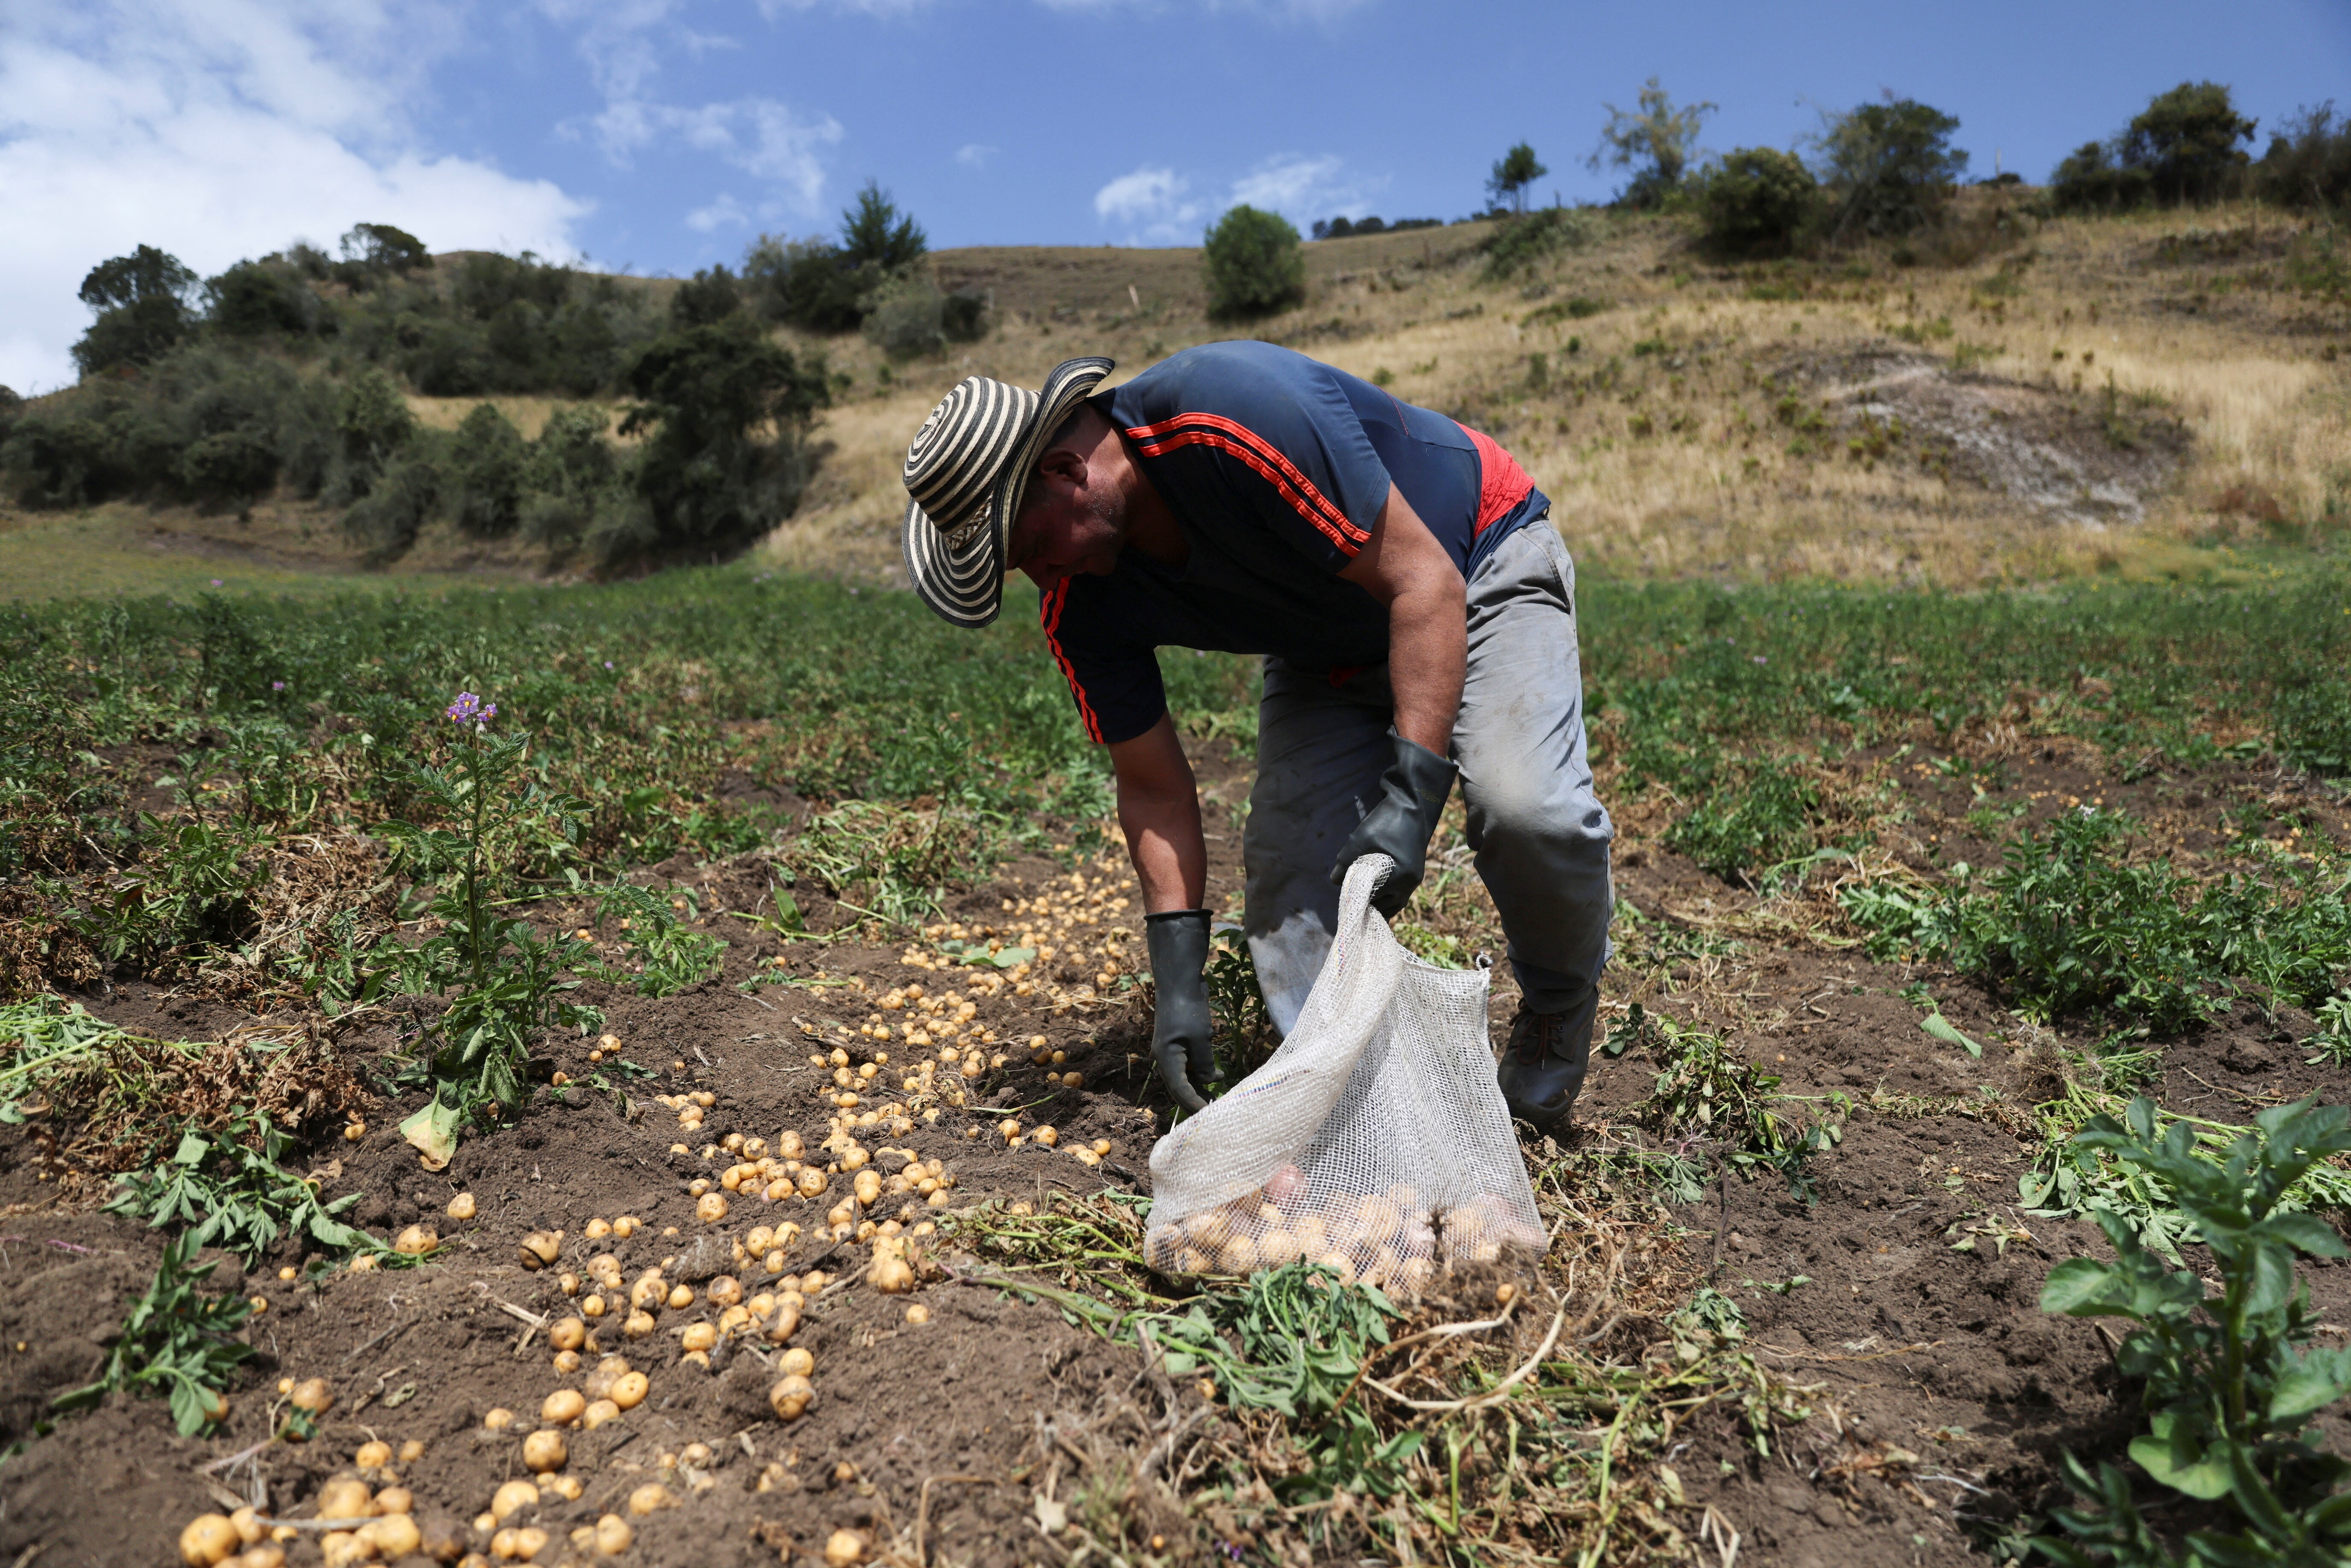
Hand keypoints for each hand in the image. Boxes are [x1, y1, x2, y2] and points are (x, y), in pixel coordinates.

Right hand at [1144, 909, 1217, 1111]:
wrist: (1179, 982)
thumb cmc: (1188, 1009)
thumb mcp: (1201, 1038)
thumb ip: (1205, 1063)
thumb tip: (1211, 1081)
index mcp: (1167, 1059)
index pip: (1180, 1090)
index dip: (1195, 1104)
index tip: (1210, 1115)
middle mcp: (1165, 1058)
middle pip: (1179, 1088)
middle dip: (1195, 1101)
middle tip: (1214, 1112)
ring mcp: (1171, 1050)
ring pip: (1184, 1077)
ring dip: (1199, 1088)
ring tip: (1217, 1098)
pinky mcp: (1178, 1043)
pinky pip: (1188, 1065)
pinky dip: (1201, 1073)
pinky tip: (1217, 1075)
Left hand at [1330, 728, 1456, 917]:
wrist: (1410, 805)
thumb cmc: (1385, 821)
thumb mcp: (1359, 840)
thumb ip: (1345, 862)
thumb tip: (1335, 881)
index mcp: (1400, 877)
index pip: (1373, 899)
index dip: (1356, 898)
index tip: (1344, 895)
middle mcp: (1410, 883)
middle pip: (1384, 905)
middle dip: (1367, 902)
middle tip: (1350, 895)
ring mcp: (1414, 880)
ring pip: (1393, 904)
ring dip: (1378, 902)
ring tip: (1360, 896)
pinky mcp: (1415, 875)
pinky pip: (1399, 895)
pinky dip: (1386, 897)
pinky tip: (1373, 891)